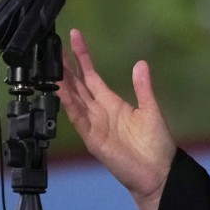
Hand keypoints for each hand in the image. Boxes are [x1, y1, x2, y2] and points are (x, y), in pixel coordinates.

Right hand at [59, 29, 176, 209]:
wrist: (157, 172)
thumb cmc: (156, 144)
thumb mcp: (150, 109)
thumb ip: (143, 87)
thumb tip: (140, 63)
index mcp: (112, 102)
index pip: (91, 75)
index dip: (82, 57)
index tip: (75, 38)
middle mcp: (99, 111)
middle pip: (77, 84)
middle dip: (65, 65)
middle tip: (53, 45)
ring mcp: (93, 124)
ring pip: (73, 99)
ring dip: (63, 83)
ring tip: (52, 64)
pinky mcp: (93, 138)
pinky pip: (78, 118)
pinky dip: (70, 105)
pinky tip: (62, 92)